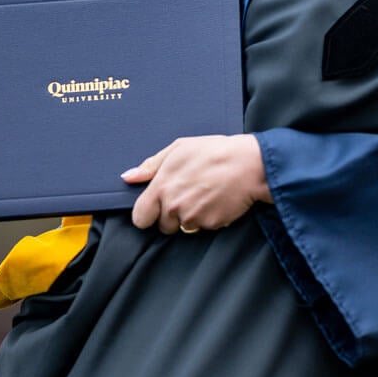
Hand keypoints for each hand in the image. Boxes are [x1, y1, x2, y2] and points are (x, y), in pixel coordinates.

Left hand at [124, 134, 272, 234]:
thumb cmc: (214, 151)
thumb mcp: (178, 149)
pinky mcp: (210, 225)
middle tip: (188, 196)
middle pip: (163, 226)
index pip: (140, 217)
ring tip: (204, 195)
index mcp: (162, 186)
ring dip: (190, 217)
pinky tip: (216, 201)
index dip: (146, 215)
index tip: (155, 209)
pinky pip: (203, 228)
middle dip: (171, 216)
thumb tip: (128, 178)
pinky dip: (208, 218)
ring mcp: (192, 217)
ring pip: (183, 227)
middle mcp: (173, 205)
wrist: (249, 164)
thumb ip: (150, 166)